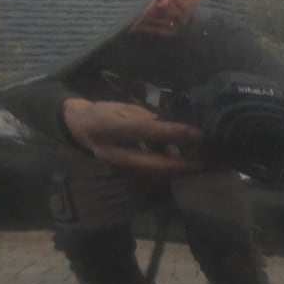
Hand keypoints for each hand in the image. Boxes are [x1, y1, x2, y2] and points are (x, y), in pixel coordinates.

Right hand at [61, 99, 201, 174]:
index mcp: (109, 128)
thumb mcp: (125, 108)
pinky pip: (148, 175)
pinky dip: (166, 171)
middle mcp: (111, 151)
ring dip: (176, 170)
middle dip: (180, 165)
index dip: (172, 132)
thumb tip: (172, 128)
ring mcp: (115, 166)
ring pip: (152, 173)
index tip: (196, 133)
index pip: (146, 131)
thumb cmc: (106, 112)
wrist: (80, 127)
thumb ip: (146, 119)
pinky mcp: (121, 174)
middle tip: (203, 162)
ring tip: (197, 163)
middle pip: (152, 164)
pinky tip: (181, 164)